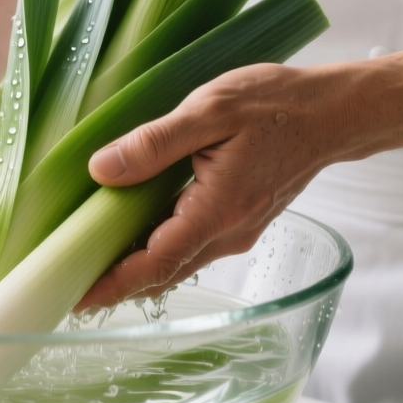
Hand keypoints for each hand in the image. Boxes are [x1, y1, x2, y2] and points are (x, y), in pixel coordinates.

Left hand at [77, 63, 338, 308]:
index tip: (75, 297)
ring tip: (92, 267)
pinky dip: (159, 253)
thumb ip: (154, 143)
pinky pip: (192, 248)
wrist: (333, 113)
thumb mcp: (210, 109)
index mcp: (217, 211)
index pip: (155, 262)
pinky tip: (134, 240)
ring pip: (177, 263)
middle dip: (116, 286)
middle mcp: (228, 233)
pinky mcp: (240, 222)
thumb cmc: (276, 105)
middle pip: (163, 273)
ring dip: (136, 271)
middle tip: (68, 288)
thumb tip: (102, 169)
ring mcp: (237, 232)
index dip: (112, 284)